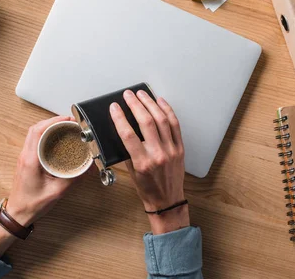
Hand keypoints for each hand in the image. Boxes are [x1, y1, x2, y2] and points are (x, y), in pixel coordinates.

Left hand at [0, 116, 78, 255]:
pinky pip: (34, 141)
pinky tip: (56, 139)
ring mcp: (24, 157)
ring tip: (64, 127)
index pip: (38, 132)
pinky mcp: (26, 161)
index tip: (66, 119)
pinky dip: (44, 135)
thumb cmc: (32, 204)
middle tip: (68, 122)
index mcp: (31, 160)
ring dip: (48, 127)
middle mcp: (25, 156)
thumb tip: (87, 167)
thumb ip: (73, 178)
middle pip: (36, 129)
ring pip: (34, 134)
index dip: (53, 121)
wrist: (17, 214)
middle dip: (52, 121)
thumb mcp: (57, 191)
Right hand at [110, 90, 188, 233]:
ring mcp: (171, 150)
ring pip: (162, 120)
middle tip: (128, 95)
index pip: (128, 134)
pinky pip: (175, 124)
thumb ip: (128, 150)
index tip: (114, 107)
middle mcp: (158, 154)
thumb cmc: (147, 188)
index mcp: (142, 162)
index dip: (120, 118)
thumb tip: (123, 128)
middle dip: (135, 105)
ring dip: (151, 104)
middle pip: (146, 122)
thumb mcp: (131, 171)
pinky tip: (160, 102)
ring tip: (142, 94)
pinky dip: (167, 110)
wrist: (167, 201)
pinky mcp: (180, 148)